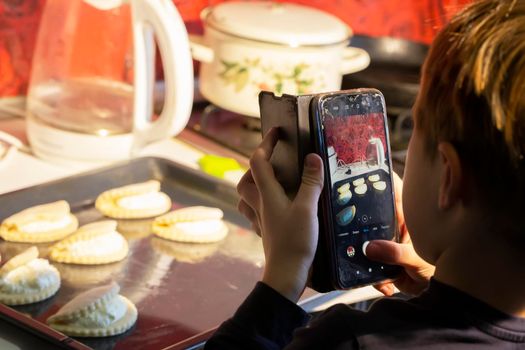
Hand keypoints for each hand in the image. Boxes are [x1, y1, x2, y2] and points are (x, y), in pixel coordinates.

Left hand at [237, 128, 323, 302]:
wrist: (286, 274)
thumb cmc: (295, 242)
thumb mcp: (308, 208)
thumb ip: (310, 182)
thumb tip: (312, 157)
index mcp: (267, 194)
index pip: (258, 161)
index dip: (266, 143)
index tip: (277, 132)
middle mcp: (259, 205)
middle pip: (246, 179)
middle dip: (256, 164)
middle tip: (272, 158)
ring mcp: (260, 219)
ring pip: (246, 196)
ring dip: (253, 184)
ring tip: (270, 180)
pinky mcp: (266, 232)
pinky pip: (254, 213)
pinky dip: (259, 204)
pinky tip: (271, 206)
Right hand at [367, 172, 434, 295]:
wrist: (440, 295)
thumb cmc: (438, 268)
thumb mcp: (417, 260)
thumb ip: (395, 253)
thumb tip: (371, 247)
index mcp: (406, 217)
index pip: (393, 190)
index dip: (379, 178)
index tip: (362, 173)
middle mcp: (394, 226)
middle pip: (371, 214)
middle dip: (358, 220)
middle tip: (344, 221)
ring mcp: (386, 242)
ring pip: (365, 239)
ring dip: (362, 253)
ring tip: (363, 264)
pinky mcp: (382, 260)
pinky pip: (369, 263)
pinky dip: (374, 278)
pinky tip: (386, 286)